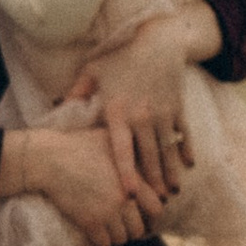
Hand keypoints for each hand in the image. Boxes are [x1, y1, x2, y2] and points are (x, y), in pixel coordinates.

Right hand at [1, 127, 164, 245]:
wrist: (49, 158)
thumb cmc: (78, 144)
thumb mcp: (110, 138)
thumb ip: (129, 148)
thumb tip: (142, 147)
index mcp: (133, 179)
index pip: (156, 208)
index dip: (150, 215)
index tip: (143, 216)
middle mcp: (125, 198)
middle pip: (139, 229)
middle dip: (132, 230)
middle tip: (124, 227)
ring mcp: (108, 212)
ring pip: (122, 239)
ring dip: (116, 238)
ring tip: (109, 232)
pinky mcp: (89, 222)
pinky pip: (104, 244)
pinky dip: (101, 243)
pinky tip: (96, 236)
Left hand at [62, 14, 207, 201]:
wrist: (159, 41)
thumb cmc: (121, 57)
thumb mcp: (93, 71)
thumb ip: (76, 92)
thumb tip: (57, 107)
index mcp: (119, 112)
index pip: (121, 150)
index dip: (125, 174)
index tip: (128, 194)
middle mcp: (143, 117)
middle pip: (148, 157)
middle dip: (153, 182)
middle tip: (155, 205)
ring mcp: (164, 114)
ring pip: (168, 150)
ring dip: (171, 172)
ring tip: (173, 191)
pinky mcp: (178, 108)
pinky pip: (184, 134)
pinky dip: (187, 149)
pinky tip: (188, 164)